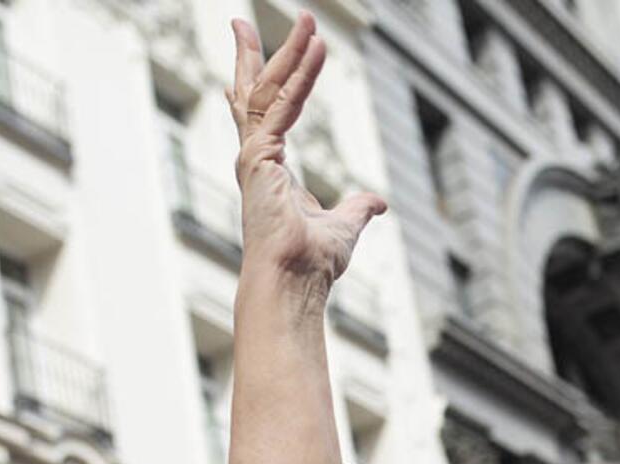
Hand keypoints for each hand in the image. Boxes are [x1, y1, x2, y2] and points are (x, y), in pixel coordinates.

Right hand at [227, 14, 383, 300]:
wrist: (296, 282)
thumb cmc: (312, 263)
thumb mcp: (345, 226)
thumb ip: (358, 208)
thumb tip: (378, 202)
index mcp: (268, 170)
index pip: (259, 117)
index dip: (254, 85)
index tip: (242, 60)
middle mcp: (255, 158)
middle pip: (249, 94)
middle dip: (250, 55)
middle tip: (241, 20)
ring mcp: (254, 156)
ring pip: (267, 89)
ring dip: (288, 52)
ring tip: (308, 21)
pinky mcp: (260, 157)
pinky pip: (283, 105)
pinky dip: (302, 76)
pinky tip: (316, 50)